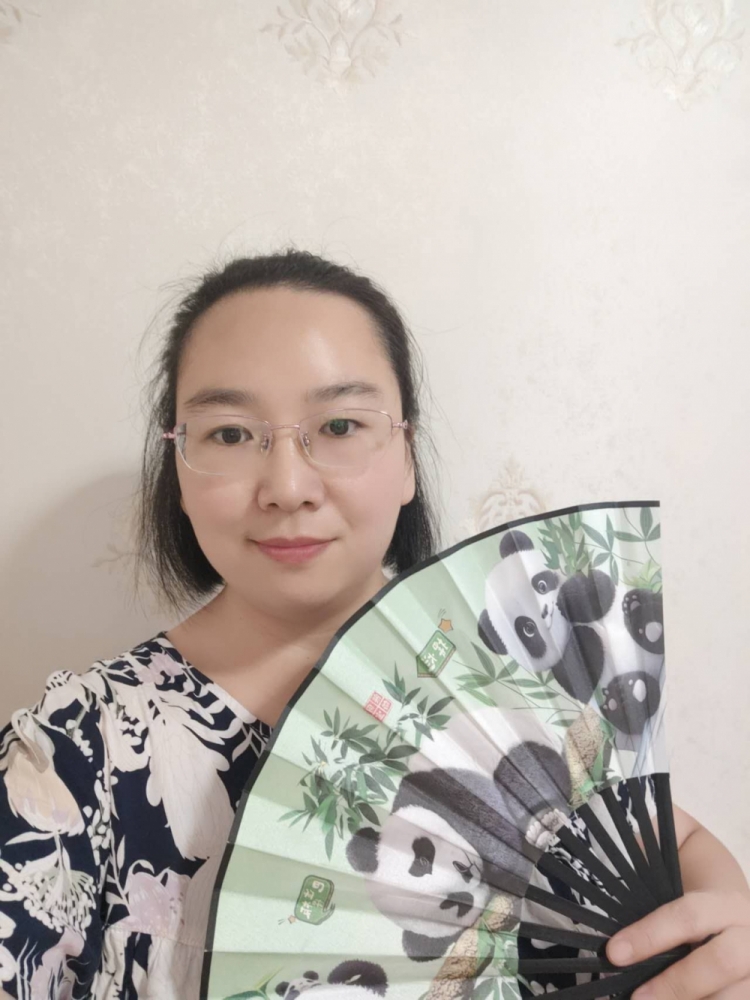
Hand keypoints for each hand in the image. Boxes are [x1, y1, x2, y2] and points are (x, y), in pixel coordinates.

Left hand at [606, 889, 749, 998]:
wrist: (739, 915)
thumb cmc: (699, 911)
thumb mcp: (682, 900)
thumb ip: (653, 915)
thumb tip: (613, 941)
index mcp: (726, 904)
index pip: (687, 916)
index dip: (650, 936)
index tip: (614, 953)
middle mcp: (749, 938)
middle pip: (720, 962)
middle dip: (677, 984)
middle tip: (637, 999)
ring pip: (733, 997)